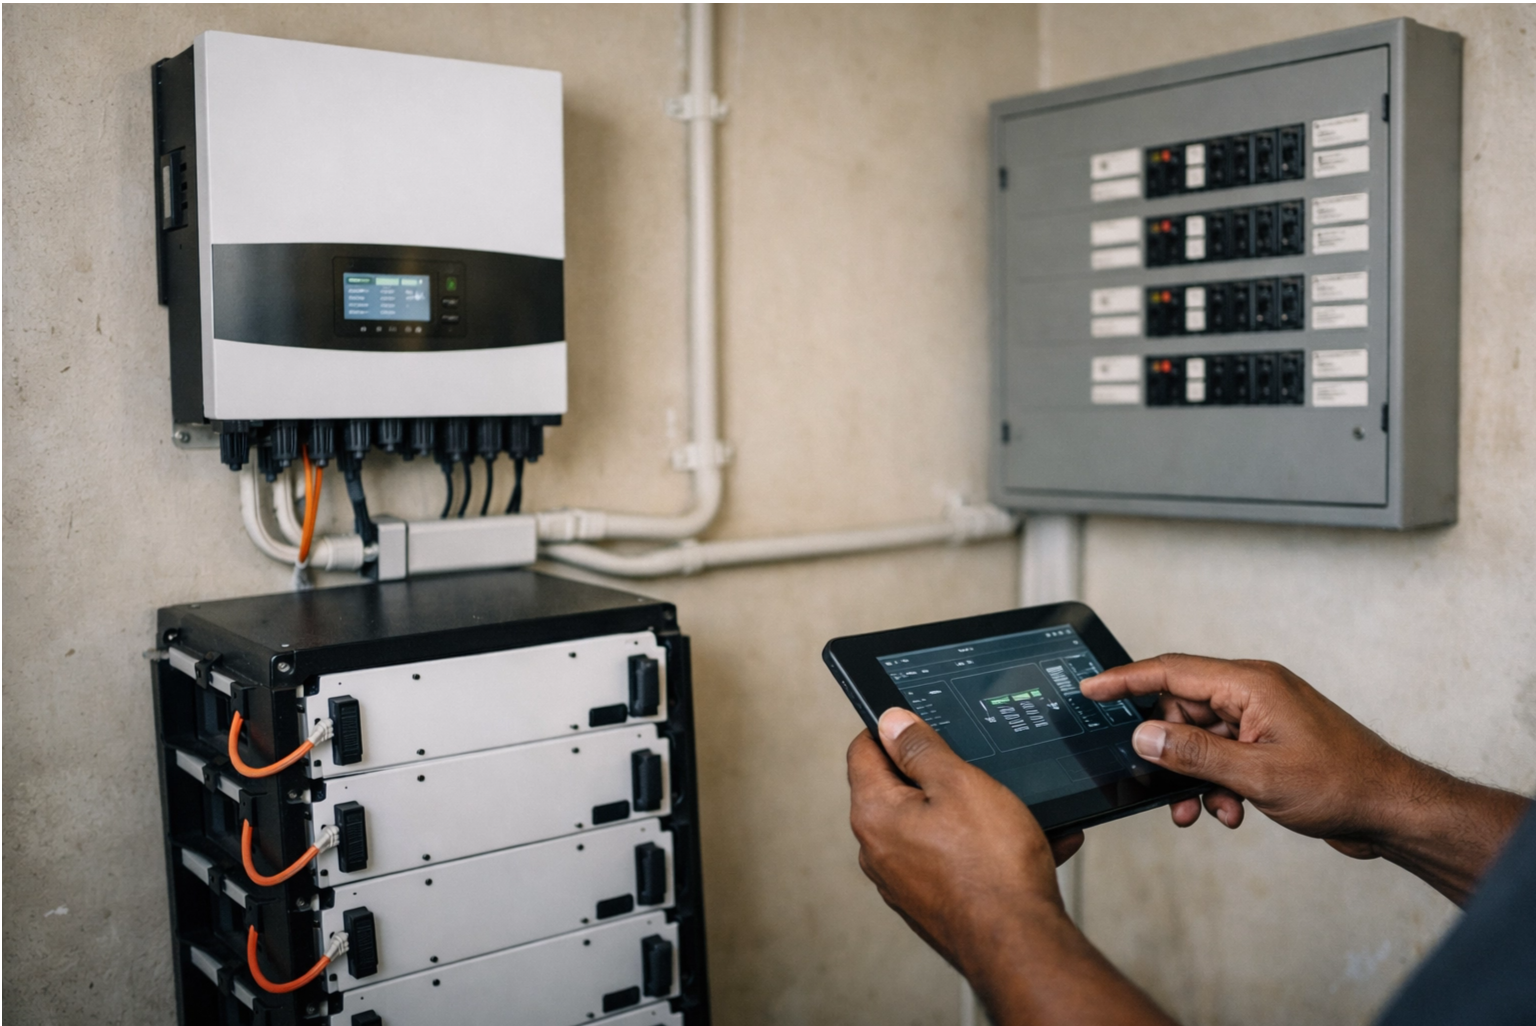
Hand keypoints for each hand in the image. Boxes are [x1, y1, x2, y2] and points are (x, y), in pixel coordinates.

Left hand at [848, 708, 1173, 1024]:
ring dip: (974, 812)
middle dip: (940, 774)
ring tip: (1017, 810)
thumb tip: (890, 721)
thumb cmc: (991, 867)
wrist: (1021, 944)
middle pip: (899, 790)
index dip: (892, 730)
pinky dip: (988, 847)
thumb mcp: (959, 783)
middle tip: (978, 769)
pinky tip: (1032, 842)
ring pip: (935, 827)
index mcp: (874, 814)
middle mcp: (879, 851)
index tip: (920, 725)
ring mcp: (905, 882)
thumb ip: (921, 748)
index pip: (864, 750)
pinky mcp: (933, 904)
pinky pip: (957, 860)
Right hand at [1082, 655, 1530, 904]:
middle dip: (1167, 750)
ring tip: (1200, 810)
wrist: (1394, 811)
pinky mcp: (1270, 743)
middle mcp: (1254, 693)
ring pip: (1201, 738)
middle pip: (1182, 708)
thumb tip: (1144, 737)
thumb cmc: (1343, 785)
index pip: (1171, 670)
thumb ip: (1193, 755)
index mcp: (1250, 684)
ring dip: (1193, 776)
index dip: (1125, 680)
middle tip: (1156, 782)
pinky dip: (1216, 783)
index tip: (1090, 688)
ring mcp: (1263, 718)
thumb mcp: (1256, 776)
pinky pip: (1223, 755)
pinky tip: (1228, 812)